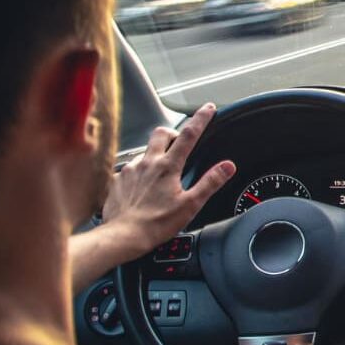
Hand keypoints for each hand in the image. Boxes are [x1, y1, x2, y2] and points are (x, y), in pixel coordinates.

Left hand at [99, 103, 235, 258]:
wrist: (122, 236)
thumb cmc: (156, 224)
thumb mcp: (191, 205)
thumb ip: (210, 182)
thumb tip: (227, 166)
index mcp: (168, 167)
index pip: (189, 134)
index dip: (201, 119)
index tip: (208, 108)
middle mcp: (147, 163)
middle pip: (161, 133)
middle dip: (172, 132)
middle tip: (179, 140)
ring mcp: (129, 170)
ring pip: (144, 151)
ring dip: (154, 154)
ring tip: (160, 171)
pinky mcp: (117, 181)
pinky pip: (128, 169)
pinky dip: (137, 173)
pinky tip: (140, 187)